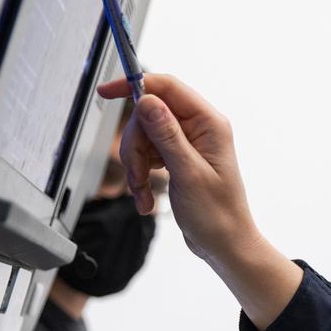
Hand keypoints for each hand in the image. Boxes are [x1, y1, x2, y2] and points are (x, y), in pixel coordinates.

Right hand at [96, 73, 303, 329]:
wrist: (225, 245)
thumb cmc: (216, 214)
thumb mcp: (188, 173)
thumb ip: (167, 135)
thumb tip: (147, 99)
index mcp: (209, 123)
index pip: (167, 86)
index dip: (135, 85)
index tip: (106, 93)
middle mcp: (199, 127)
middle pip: (148, 114)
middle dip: (134, 146)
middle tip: (138, 177)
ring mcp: (188, 143)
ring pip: (143, 136)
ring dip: (135, 166)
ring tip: (143, 195)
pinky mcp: (178, 158)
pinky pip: (147, 155)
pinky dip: (141, 176)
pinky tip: (146, 199)